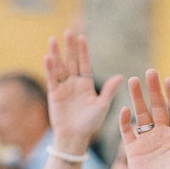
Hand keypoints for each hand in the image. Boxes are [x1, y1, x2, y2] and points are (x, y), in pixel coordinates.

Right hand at [43, 30, 122, 153]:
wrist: (74, 137)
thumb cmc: (90, 123)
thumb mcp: (102, 106)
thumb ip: (109, 91)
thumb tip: (121, 76)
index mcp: (87, 84)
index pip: (85, 64)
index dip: (83, 51)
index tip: (82, 38)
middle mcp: (75, 83)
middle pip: (71, 62)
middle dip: (70, 47)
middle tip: (68, 32)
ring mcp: (64, 88)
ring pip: (60, 67)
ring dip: (57, 54)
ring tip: (53, 40)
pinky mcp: (54, 94)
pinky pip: (52, 79)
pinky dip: (50, 69)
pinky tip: (48, 57)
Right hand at [117, 70, 169, 168]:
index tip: (169, 80)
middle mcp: (163, 136)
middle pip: (158, 107)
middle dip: (154, 90)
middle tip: (150, 72)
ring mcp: (147, 142)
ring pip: (141, 115)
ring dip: (137, 98)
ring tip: (132, 81)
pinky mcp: (133, 152)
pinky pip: (127, 132)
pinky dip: (125, 121)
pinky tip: (125, 110)